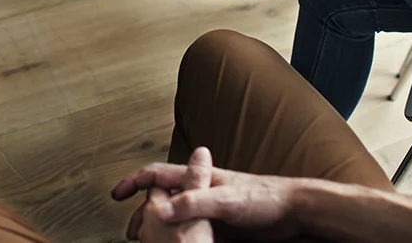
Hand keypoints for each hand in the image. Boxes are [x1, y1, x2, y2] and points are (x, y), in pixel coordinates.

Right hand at [113, 156, 303, 240]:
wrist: (294, 212)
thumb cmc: (264, 199)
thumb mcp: (225, 201)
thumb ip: (193, 203)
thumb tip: (158, 210)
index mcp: (199, 178)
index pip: (158, 175)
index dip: (135, 182)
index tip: (116, 195)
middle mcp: (202, 191)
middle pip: (164, 198)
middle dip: (144, 213)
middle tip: (131, 232)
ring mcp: (212, 209)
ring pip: (177, 218)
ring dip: (161, 229)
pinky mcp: (223, 226)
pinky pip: (193, 232)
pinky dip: (180, 240)